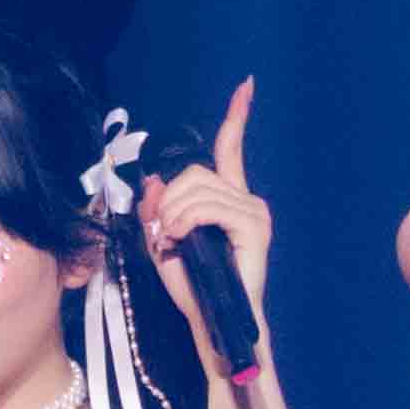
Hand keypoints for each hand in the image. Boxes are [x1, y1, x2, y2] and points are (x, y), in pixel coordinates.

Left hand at [137, 77, 276, 395]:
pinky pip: (208, 207)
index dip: (237, 116)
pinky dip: (185, 220)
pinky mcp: (254, 228)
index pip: (230, 149)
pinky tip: (180, 237)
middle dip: (167, 200)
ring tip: (172, 241)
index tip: (247, 86)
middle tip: (163, 232)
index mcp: (229, 199)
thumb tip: (156, 180)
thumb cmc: (192, 287)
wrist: (211, 322)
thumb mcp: (163, 239)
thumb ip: (159, 207)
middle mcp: (247, 200)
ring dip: (172, 215)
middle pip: (194, 174)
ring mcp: (254, 213)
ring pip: (197, 190)